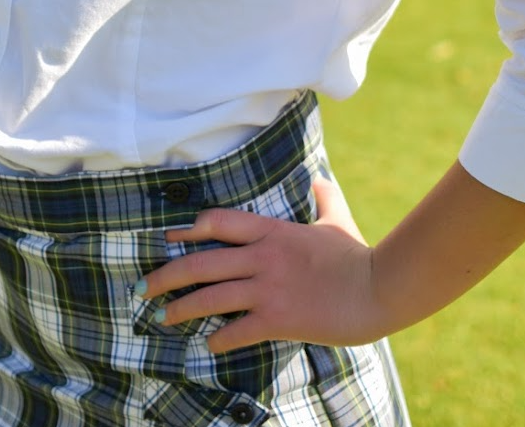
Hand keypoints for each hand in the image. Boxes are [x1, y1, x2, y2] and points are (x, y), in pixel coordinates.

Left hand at [136, 177, 389, 352]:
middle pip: (203, 262)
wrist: (378, 287)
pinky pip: (237, 331)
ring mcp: (268, 288)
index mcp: (273, 231)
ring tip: (164, 317)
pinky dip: (219, 339)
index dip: (189, 229)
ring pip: (211, 298)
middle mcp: (263, 257)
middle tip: (146, 287)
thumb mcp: (337, 219)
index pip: (219, 222)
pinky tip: (209, 345)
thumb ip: (323, 198)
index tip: (169, 237)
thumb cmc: (358, 254)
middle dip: (169, 274)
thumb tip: (320, 178)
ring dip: (182, 308)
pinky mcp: (278, 319)